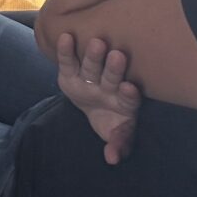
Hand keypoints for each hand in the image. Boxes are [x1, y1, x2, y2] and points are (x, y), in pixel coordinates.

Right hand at [53, 32, 140, 165]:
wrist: (96, 109)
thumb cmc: (112, 121)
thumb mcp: (115, 135)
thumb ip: (118, 145)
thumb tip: (112, 158)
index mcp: (124, 103)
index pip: (129, 99)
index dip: (129, 95)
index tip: (130, 89)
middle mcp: (109, 86)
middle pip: (111, 77)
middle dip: (114, 68)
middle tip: (118, 55)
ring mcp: (90, 78)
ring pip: (93, 66)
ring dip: (94, 56)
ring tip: (98, 43)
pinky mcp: (71, 74)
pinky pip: (68, 61)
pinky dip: (66, 51)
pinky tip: (66, 37)